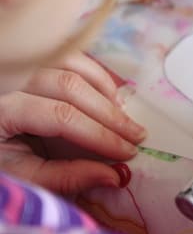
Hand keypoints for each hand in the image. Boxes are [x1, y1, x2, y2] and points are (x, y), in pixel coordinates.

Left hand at [0, 52, 145, 193]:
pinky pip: (69, 56)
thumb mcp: (21, 176)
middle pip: (71, 86)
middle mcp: (10, 78)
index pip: (61, 116)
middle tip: (137, 135)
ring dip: (105, 89)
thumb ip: (63, 177)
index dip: (99, 134)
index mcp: (3, 108)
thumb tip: (113, 175)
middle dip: (110, 114)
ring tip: (125, 116)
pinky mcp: (32, 62)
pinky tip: (109, 95)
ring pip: (73, 63)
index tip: (127, 152)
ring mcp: (21, 65)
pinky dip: (94, 74)